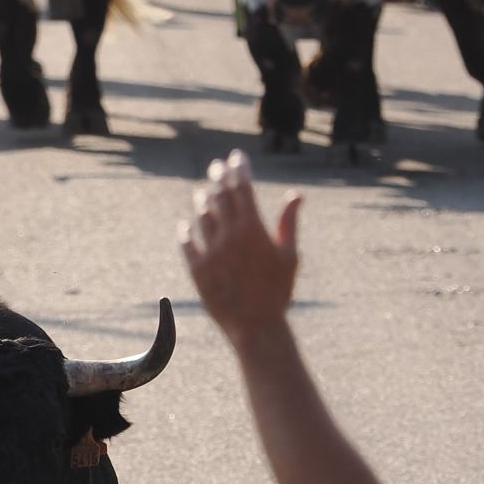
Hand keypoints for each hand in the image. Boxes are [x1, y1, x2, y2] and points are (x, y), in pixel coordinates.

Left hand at [181, 151, 302, 344]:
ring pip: (202, 216)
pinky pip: (187, 244)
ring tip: (205, 194)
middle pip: (220, 196)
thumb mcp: (289, 256)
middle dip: (219, 177)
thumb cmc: (279, 292)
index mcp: (253, 228)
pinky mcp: (197, 269)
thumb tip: (296, 195)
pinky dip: (186, 231)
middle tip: (218, 167)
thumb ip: (289, 223)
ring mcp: (210, 251)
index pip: (242, 187)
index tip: (237, 157)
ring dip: (204, 202)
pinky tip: (187, 225)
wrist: (256, 326)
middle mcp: (228, 235)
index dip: (239, 169)